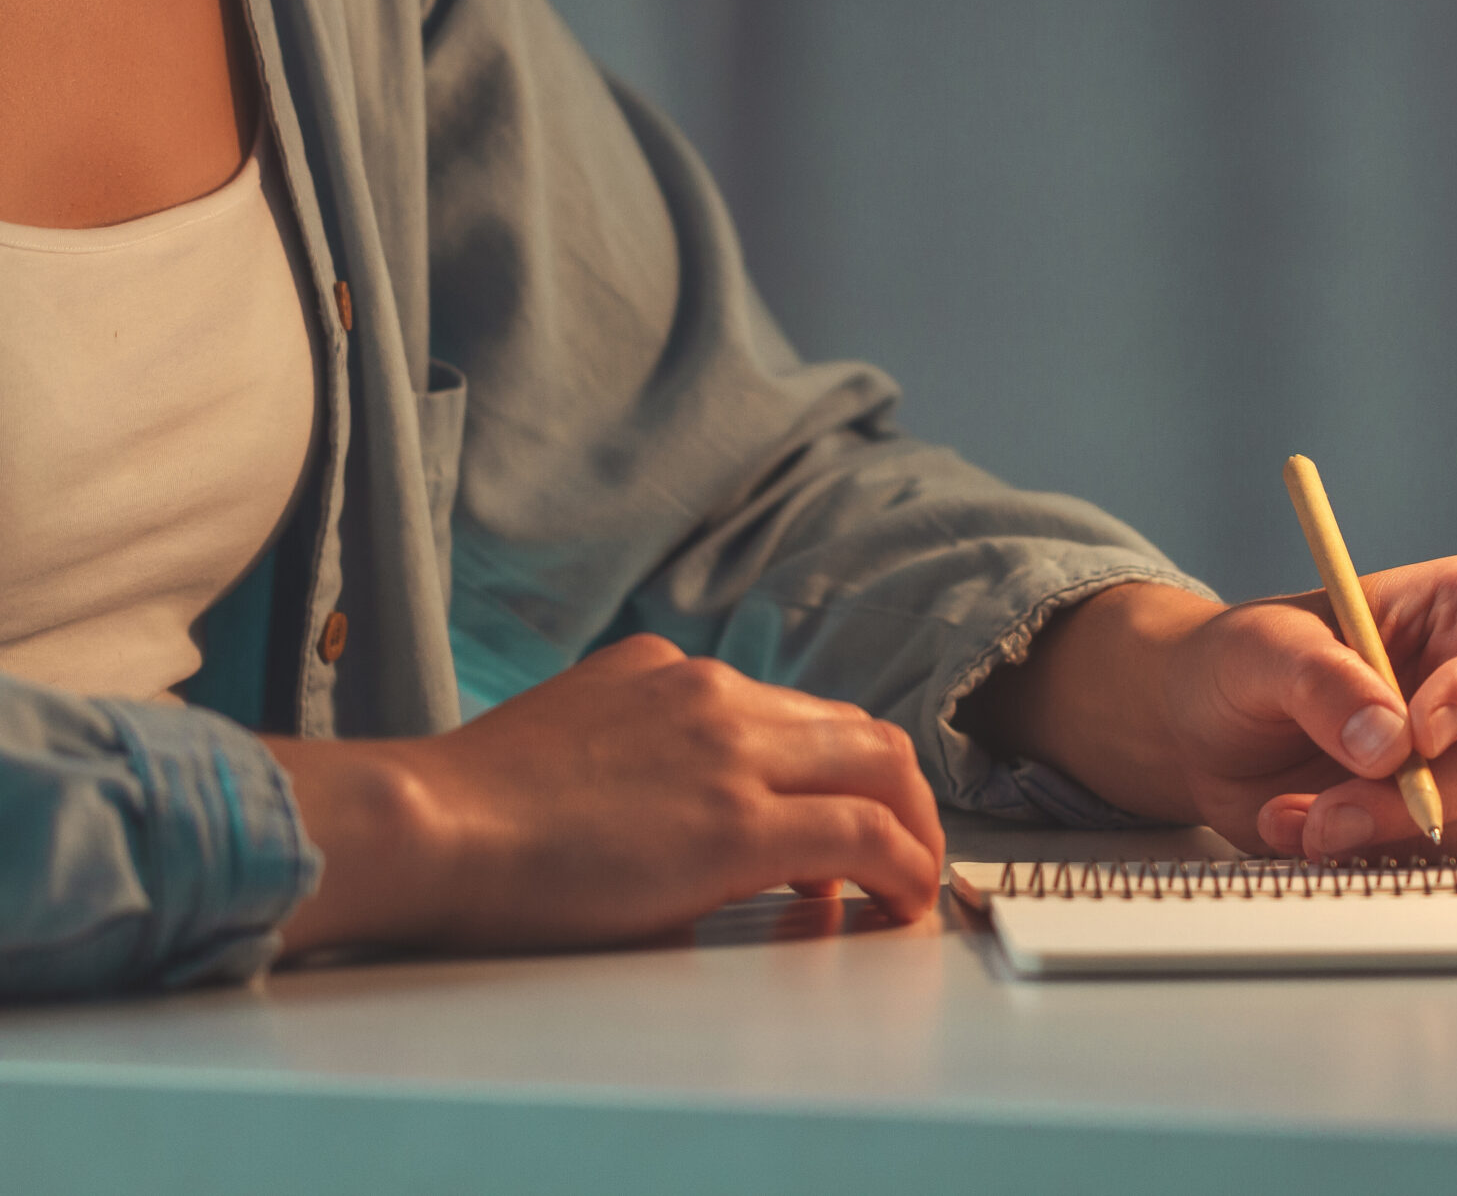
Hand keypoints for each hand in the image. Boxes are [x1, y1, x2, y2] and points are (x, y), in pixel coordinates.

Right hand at [267, 635, 944, 954]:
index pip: (792, 710)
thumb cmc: (467, 811)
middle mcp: (714, 692)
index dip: (832, 770)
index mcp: (670, 671)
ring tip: (914, 884)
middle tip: (906, 851)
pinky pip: (863, 834)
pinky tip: (903, 904)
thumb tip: (675, 819)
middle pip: (856, 728)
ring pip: (879, 766)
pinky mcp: (738, 820)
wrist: (425, 824)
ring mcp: (732, 749)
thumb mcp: (569, 737)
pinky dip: (905, 866)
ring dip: (913, 826)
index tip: (837, 822)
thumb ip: (637, 755)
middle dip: (899, 792)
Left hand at [962, 559, 1456, 858]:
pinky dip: (1373, 859)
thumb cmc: (1244, 661)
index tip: (1420, 730)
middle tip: (1335, 805)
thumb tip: (1388, 742)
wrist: (1201, 728)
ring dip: (1395, 833)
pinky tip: (1306, 830)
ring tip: (1306, 817)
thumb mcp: (1263, 646)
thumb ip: (1324, 679)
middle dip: (1429, 791)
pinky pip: (1451, 863)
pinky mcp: (1452, 826)